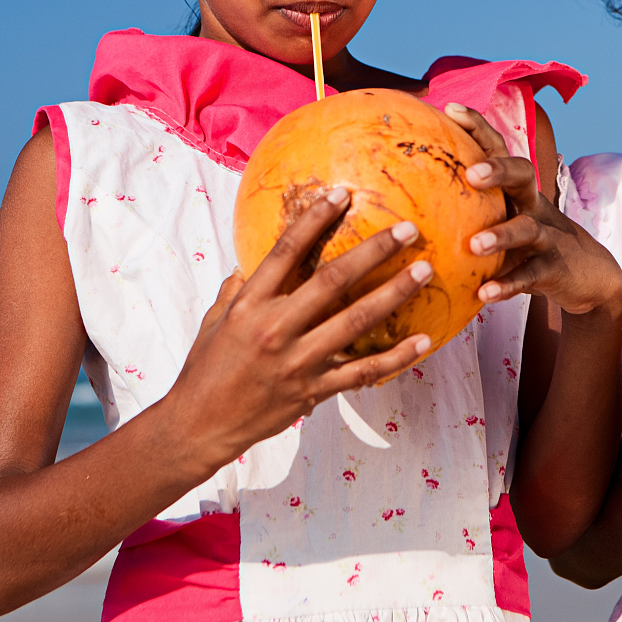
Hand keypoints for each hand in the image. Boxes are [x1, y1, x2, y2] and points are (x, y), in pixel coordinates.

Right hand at [164, 187, 432, 475]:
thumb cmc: (206, 369)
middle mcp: (275, 329)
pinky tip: (424, 341)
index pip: (285, 252)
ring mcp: (297, 361)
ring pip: (356, 322)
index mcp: (249, 305)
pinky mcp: (313, 390)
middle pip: (333, 281)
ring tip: (423, 271)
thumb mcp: (214, 320)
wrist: (198, 427)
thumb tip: (254, 261)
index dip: (314, 220)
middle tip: (408, 230)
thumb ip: (238, 288)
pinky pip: (363, 371)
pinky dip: (397, 358)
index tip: (342, 195)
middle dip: (374, 252)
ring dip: (394, 294)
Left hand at [443, 104, 621, 316]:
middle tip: (472, 174)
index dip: (479, 127)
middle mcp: (534, 206)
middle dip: (499, 169)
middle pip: (523, 175)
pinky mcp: (553, 268)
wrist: (589, 278)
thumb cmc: (531, 246)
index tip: (450, 109)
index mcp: (518, 191)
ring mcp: (547, 237)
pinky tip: (484, 294)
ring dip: (501, 235)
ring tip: (474, 245)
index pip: (498, 150)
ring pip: (527, 228)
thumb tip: (408, 204)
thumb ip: (473, 212)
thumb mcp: (507, 221)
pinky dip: (508, 284)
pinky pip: (529, 276)